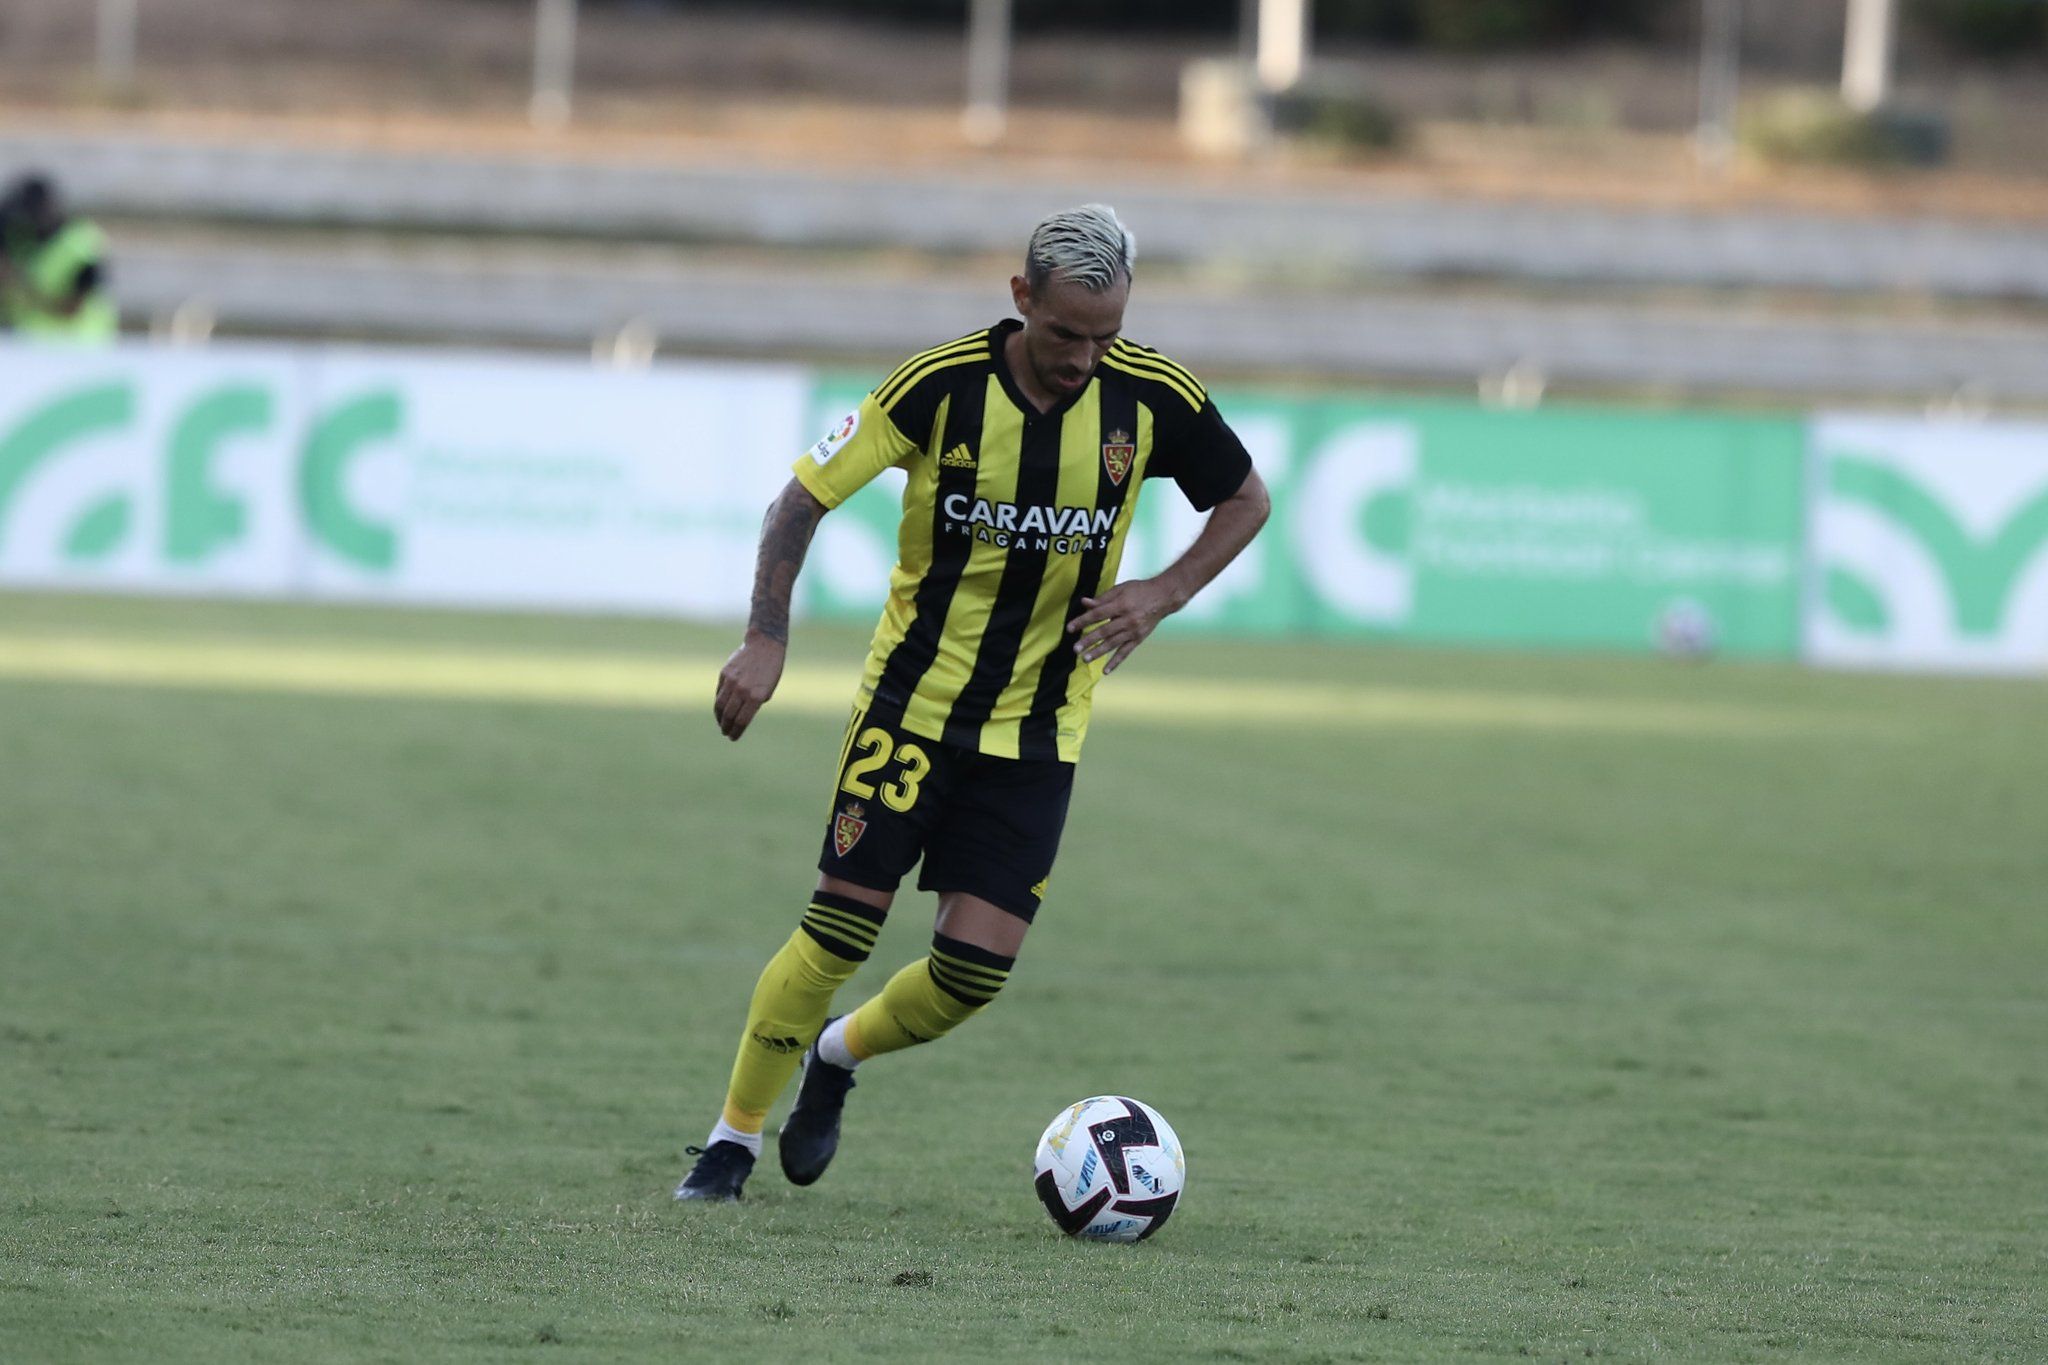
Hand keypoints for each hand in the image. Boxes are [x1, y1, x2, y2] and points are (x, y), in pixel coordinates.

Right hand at [713, 633, 785, 739]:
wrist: (764, 645)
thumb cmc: (770, 670)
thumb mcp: (768, 689)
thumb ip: (755, 703)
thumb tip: (740, 716)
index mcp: (756, 696)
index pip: (742, 721)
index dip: (736, 732)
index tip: (733, 738)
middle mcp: (743, 690)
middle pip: (729, 715)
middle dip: (726, 727)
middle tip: (726, 732)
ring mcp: (732, 681)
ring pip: (720, 705)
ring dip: (719, 718)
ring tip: (721, 723)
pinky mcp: (724, 673)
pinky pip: (719, 692)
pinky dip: (718, 703)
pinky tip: (720, 709)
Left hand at [1065, 577, 1183, 674]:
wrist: (1163, 597)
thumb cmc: (1139, 591)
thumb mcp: (1121, 589)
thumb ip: (1102, 598)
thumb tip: (1084, 603)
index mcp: (1122, 604)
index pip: (1098, 614)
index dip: (1083, 621)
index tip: (1069, 628)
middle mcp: (1128, 619)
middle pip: (1105, 631)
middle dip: (1089, 640)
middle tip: (1075, 649)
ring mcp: (1134, 631)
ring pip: (1113, 643)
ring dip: (1098, 652)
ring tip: (1085, 659)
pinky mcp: (1139, 639)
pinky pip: (1125, 652)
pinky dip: (1116, 662)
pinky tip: (1105, 671)